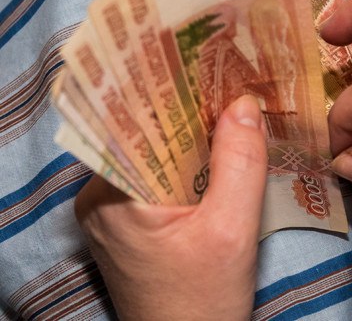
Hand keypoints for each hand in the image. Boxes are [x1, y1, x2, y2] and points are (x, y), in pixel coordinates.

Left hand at [74, 95, 266, 320]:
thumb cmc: (203, 302)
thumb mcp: (232, 231)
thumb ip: (239, 164)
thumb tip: (244, 103)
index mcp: (111, 194)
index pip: (137, 121)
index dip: (174, 89)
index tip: (208, 61)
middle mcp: (100, 195)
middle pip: (149, 134)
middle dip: (193, 113)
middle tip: (232, 82)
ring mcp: (112, 209)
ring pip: (158, 153)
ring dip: (195, 138)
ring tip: (233, 113)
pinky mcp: (129, 221)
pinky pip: (161, 174)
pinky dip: (190, 163)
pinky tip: (221, 155)